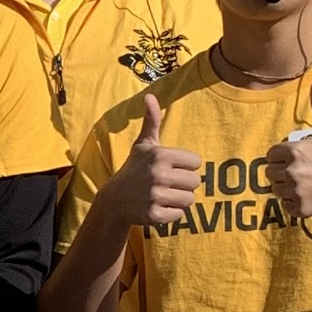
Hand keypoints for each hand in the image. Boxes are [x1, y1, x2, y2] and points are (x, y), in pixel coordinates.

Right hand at [101, 96, 203, 229]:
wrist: (114, 199)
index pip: (196, 163)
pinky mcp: (154, 215)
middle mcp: (158, 174)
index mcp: (161, 155)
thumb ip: (152, 121)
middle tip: (167, 184)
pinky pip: (179, 215)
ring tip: (163, 195)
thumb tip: (150, 96)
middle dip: (184, 185)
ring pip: (189, 200)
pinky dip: (171, 213)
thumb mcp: (143, 145)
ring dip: (179, 199)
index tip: (171, 168)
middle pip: (195, 182)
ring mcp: (155, 196)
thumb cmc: (134, 169)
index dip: (186, 166)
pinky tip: (157, 207)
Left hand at [263, 83, 311, 223]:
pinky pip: (285, 205)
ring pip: (276, 190)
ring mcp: (295, 191)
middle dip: (282, 173)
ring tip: (307, 184)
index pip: (271, 155)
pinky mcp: (299, 208)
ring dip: (287, 188)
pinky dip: (294, 203)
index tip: (297, 159)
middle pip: (270, 173)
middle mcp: (292, 171)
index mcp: (295, 150)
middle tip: (303, 173)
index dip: (281, 157)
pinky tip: (310, 196)